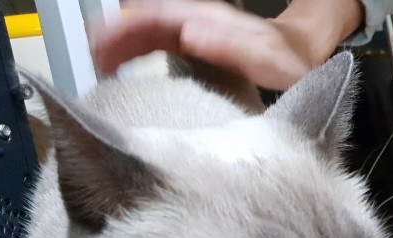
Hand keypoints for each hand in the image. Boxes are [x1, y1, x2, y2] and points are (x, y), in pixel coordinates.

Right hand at [93, 0, 318, 89]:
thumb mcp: (261, 55)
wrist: (302, 57)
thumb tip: (189, 34)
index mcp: (207, 19)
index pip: (155, 17)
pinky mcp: (196, 46)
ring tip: (97, 64)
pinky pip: (158, 44)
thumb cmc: (286, 58)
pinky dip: (137, 52)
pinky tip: (123, 66)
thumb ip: (227, 45)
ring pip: (148, 32)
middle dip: (114, 35)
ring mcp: (195, 32)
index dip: (125, 28)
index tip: (102, 43)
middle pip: (145, 22)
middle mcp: (197, 21)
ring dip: (121, 44)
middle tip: (91, 58)